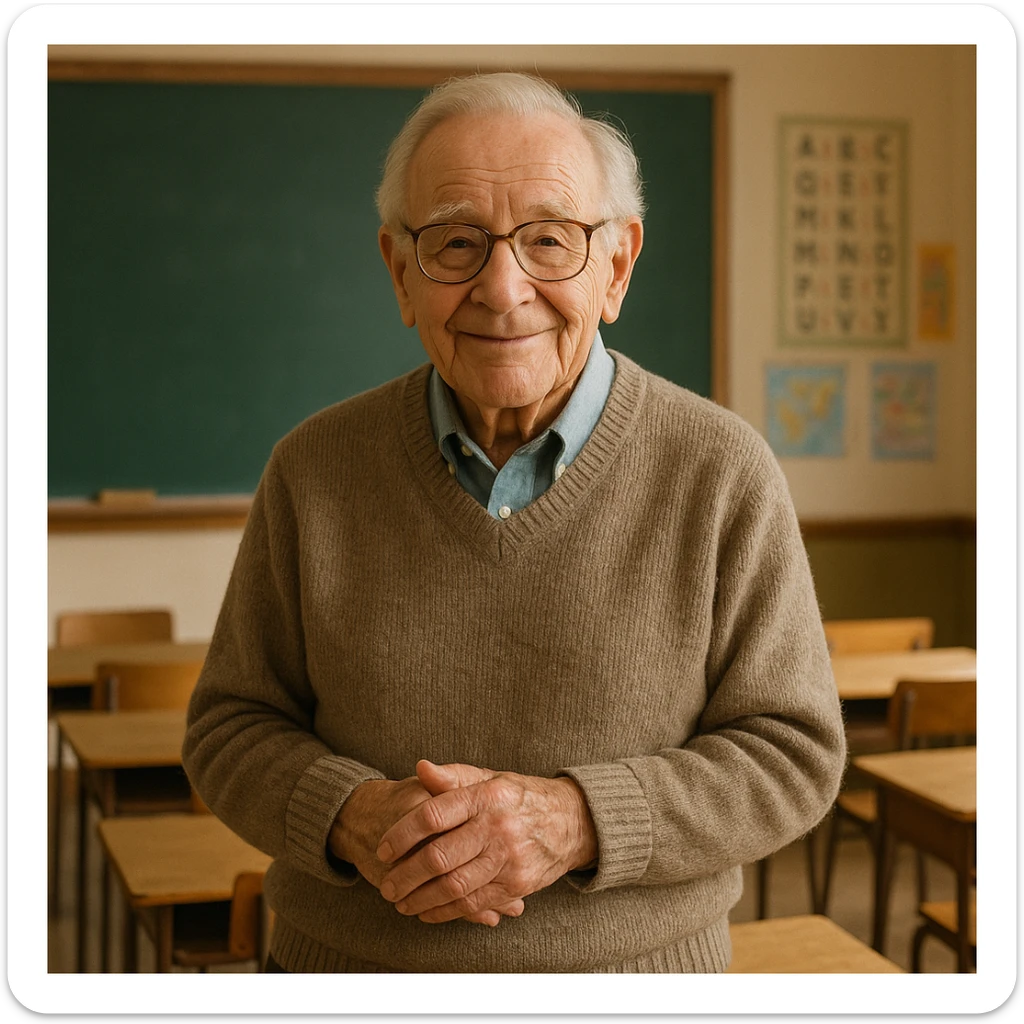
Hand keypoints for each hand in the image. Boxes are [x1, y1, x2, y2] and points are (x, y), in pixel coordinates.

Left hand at [376, 760, 596, 923]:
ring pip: (454, 886)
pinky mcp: (517, 885)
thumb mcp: (489, 778)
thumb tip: (421, 768)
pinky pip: (474, 904)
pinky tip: (426, 911)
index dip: (402, 834)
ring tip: (400, 901)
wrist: (571, 821)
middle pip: (439, 857)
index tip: (383, 849)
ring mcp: (508, 859)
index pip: (434, 815)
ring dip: (420, 899)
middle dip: (405, 875)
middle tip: (386, 884)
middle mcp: (497, 827)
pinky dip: (445, 912)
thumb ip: (452, 776)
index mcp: (486, 796)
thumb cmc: (519, 797)